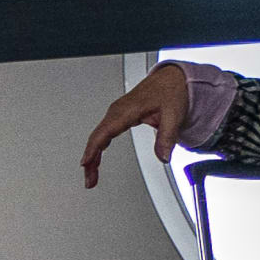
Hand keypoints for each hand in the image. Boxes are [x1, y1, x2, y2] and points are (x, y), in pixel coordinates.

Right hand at [83, 61, 195, 188]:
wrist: (171, 79)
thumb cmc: (170, 92)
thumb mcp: (174, 115)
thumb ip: (166, 137)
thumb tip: (163, 157)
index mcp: (125, 111)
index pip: (103, 133)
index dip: (93, 149)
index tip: (86, 164)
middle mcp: (116, 112)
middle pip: (96, 138)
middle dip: (90, 161)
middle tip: (90, 180)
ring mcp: (115, 114)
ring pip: (97, 137)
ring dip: (92, 157)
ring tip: (91, 175)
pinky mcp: (118, 116)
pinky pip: (102, 133)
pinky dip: (97, 148)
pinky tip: (95, 159)